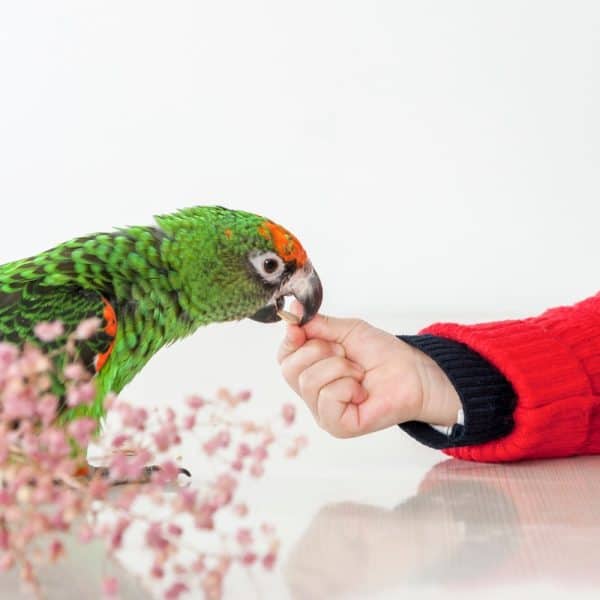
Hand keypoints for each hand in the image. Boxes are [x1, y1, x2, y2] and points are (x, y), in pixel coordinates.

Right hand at [277, 314, 459, 437]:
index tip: (299, 328)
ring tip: (358, 373)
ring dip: (340, 368)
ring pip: (309, 382)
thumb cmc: (381, 354)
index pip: (284, 356)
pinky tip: (361, 391)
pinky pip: (327, 398)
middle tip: (346, 353)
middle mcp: (311, 393)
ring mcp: (322, 412)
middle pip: (290, 369)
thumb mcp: (346, 331)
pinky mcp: (337, 426)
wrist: (412, 372)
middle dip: (320, 351)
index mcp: (310, 369)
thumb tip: (291, 310)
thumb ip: (316, 324)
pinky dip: (347, 386)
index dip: (289, 340)